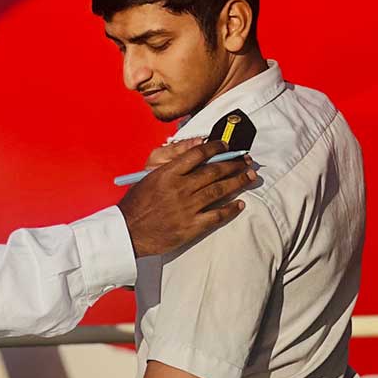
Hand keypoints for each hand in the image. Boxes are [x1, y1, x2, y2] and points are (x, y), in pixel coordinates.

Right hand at [118, 139, 256, 256]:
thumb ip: (169, 163)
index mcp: (168, 173)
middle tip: (246, 160)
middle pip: (214, 171)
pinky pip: (217, 215)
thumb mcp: (148, 176)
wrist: (128, 231)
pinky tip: (240, 204)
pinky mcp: (191, 226)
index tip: (226, 145)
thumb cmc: (136, 203)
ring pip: (219, 190)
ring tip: (249, 176)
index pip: (197, 154)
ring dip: (237, 182)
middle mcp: (180, 188)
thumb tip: (191, 150)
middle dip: (234, 164)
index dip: (215, 147)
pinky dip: (230, 209)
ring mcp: (187, 207)